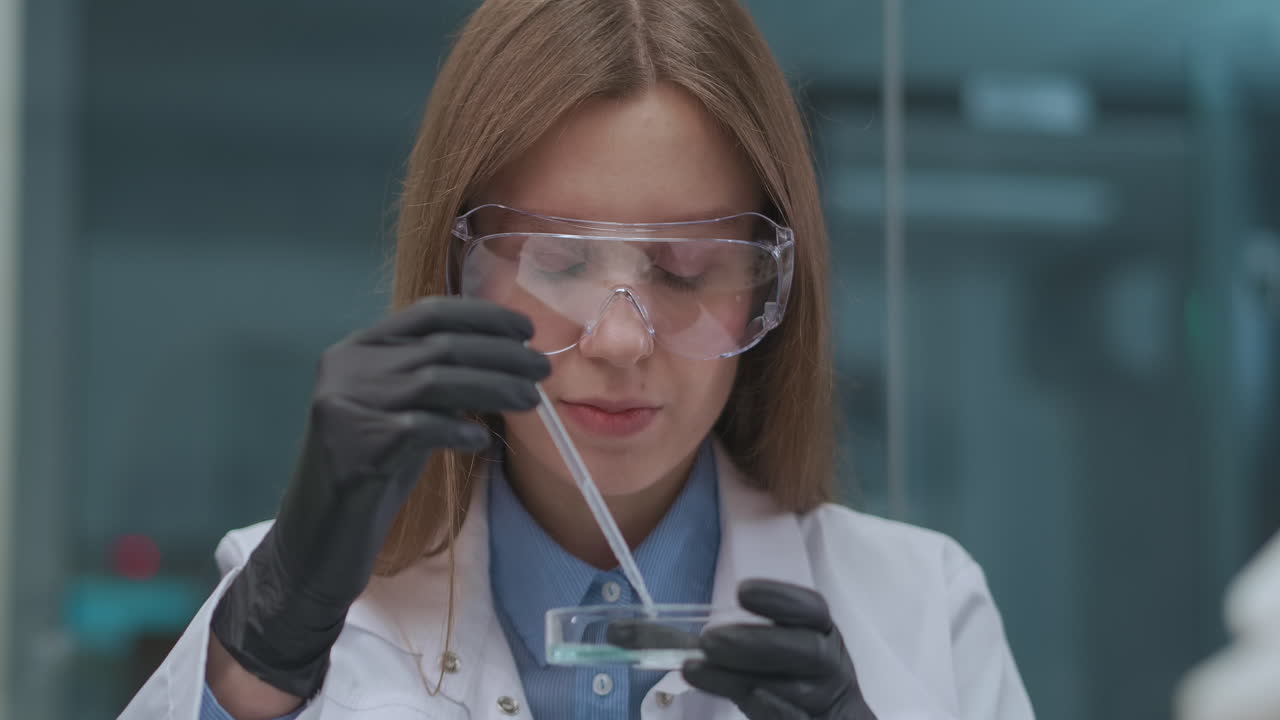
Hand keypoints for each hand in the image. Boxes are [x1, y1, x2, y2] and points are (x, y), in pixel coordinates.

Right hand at [210, 297, 549, 698]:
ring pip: (438, 380)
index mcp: (356, 351)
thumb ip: (433, 383)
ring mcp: (347, 406)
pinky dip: (460, 431)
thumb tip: (506, 360)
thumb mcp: (400, 415)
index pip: (428, 313)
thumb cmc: (369, 476)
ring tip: (531, 401)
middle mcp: (346, 369)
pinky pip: (424, 427)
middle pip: (442, 346)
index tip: (525, 331)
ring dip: (495, 388)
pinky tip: (481, 442)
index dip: (483, 317)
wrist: (316, 542)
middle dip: (501, 355)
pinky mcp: (356, 447)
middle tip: (541, 370)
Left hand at [683, 579, 876, 719]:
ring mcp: (830, 702)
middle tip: (709, 640)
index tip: (742, 591)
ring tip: (696, 670)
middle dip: (757, 642)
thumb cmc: (786, 684)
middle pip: (809, 650)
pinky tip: (749, 696)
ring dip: (742, 677)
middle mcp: (833, 667)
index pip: (813, 610)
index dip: (781, 599)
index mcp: (824, 636)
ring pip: (796, 690)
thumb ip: (741, 642)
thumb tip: (684, 638)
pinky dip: (775, 709)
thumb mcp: (771, 656)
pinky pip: (800, 719)